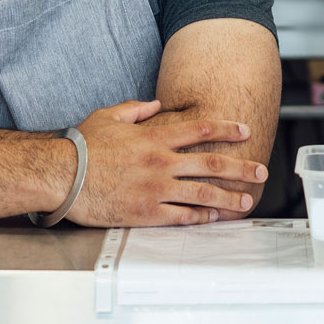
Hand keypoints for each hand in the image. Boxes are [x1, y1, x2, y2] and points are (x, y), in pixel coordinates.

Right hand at [65, 99, 266, 227]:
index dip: (227, 129)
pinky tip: (214, 218)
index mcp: (154, 136)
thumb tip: (156, 105)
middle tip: (261, 171)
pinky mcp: (145, 212)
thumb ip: (137, 108)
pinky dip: (200, 217)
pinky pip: (181, 216)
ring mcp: (155, 189)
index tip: (245, 130)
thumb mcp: (109, 115)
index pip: (201, 130)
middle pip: (211, 164)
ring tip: (246, 201)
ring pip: (202, 193)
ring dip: (228, 197)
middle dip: (241, 167)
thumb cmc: (82, 146)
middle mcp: (161, 162)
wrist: (62, 175)